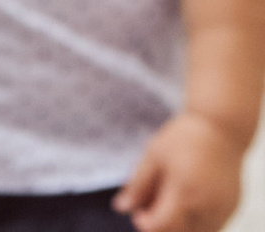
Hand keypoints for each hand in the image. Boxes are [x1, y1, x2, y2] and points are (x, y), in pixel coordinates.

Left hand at [119, 114, 245, 231]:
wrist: (221, 129)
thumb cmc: (183, 138)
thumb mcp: (154, 155)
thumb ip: (138, 184)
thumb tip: (120, 208)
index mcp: (184, 193)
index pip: (162, 225)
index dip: (145, 223)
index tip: (138, 214)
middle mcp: (206, 207)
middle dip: (162, 224)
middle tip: (152, 203)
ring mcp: (222, 211)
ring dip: (179, 225)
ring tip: (170, 197)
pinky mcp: (231, 210)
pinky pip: (211, 227)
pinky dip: (196, 222)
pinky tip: (187, 200)